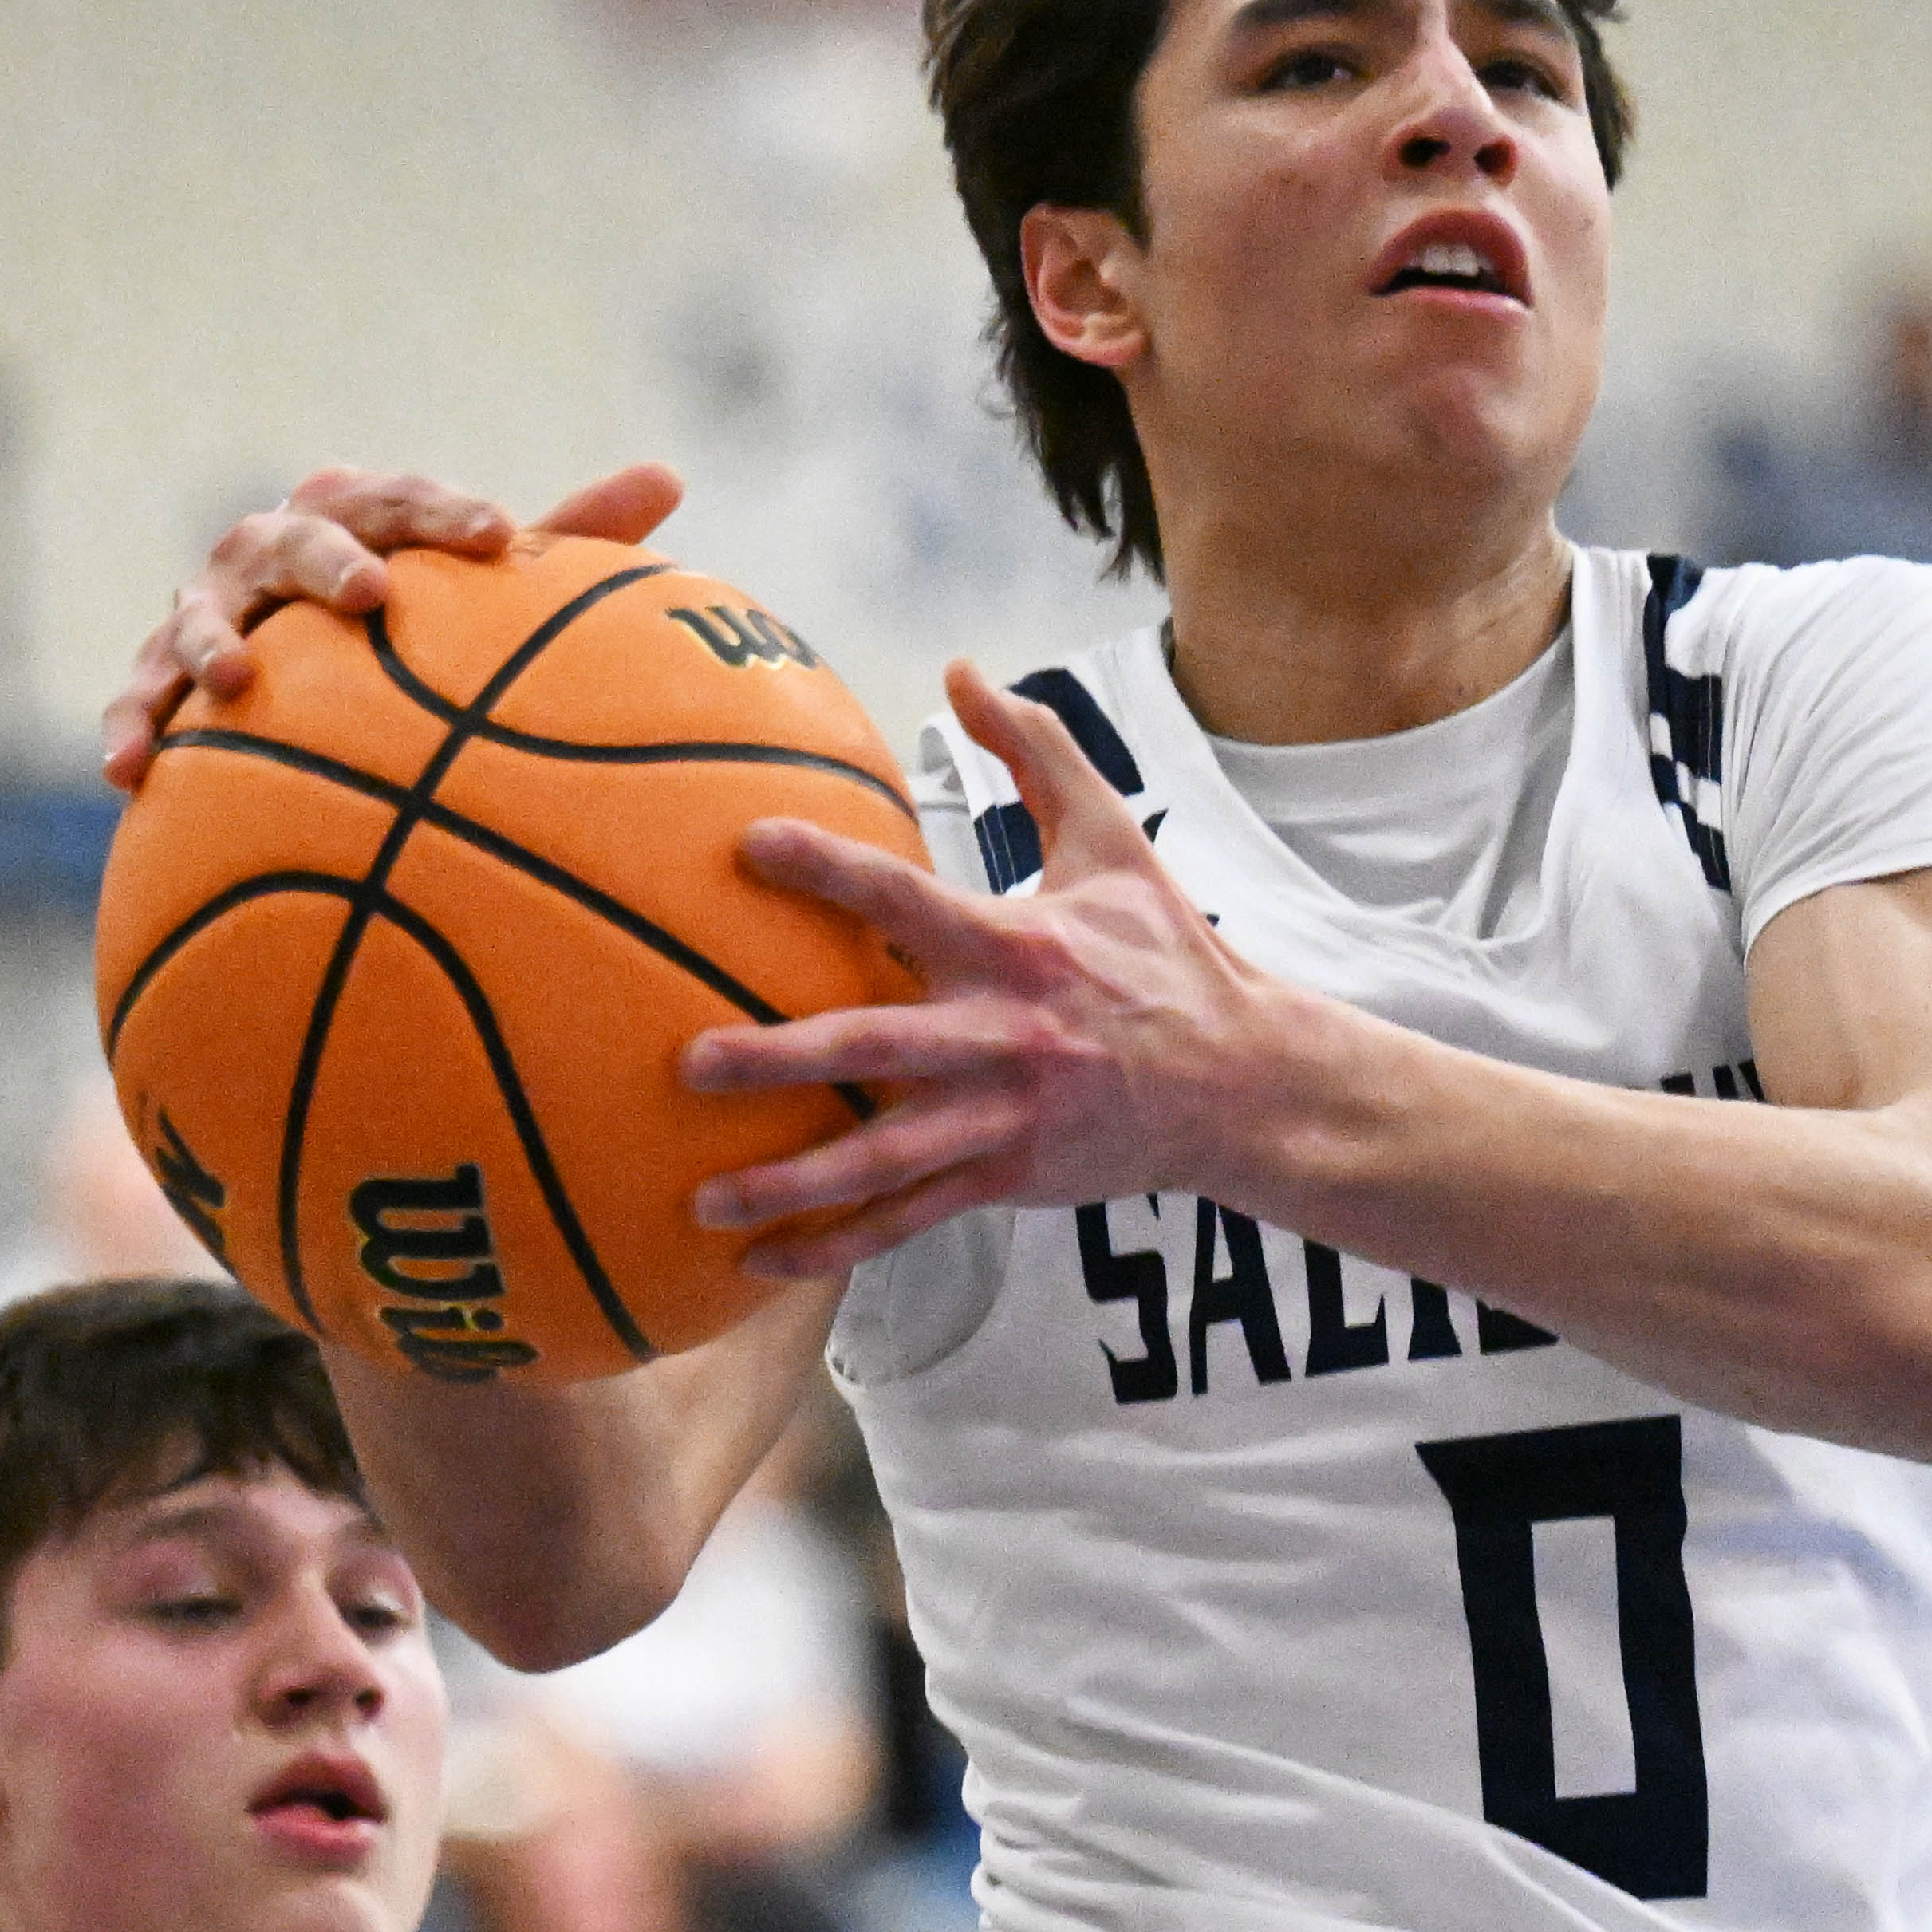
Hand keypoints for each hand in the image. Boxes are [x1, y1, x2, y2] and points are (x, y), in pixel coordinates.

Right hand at [102, 460, 683, 784]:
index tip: (500, 536)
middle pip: (296, 542)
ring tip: (233, 686)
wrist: (305, 649)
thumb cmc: (417, 609)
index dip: (448, 513)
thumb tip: (669, 473)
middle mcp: (272, 547)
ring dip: (210, 646)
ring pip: (200, 617)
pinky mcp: (161, 671)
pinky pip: (138, 698)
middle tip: (369, 595)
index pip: (403, 500)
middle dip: (328, 562)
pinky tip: (128, 771)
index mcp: (353, 512)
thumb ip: (569, 535)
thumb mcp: (489, 579)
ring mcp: (209, 606)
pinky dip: (131, 727)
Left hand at [680, 659, 1307, 1278]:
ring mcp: (1005, 1116)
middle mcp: (1004, 1035)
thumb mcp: (1112, 841)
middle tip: (688, 1062)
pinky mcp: (1010, 1176)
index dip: (830, 870)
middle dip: (781, 1058)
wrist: (1242, 1081)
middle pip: (877, 1047)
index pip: (908, 900)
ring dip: (793, 1181)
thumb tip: (964, 668)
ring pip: (884, 1156)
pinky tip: (762, 1262)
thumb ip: (1036, 753)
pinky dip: (838, 1245)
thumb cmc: (1167, 955)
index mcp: (1017, 945)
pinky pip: (912, 1218)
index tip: (748, 844)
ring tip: (706, 1198)